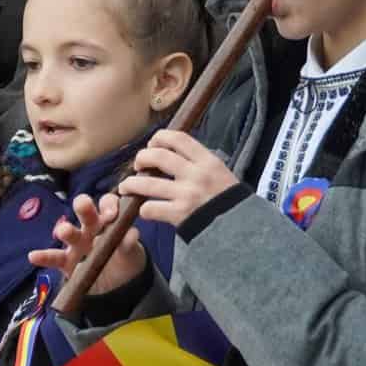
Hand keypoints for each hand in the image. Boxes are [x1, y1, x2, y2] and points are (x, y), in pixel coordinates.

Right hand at [28, 192, 145, 295]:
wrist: (118, 286)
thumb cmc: (124, 260)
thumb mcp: (130, 252)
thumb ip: (129, 243)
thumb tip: (132, 233)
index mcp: (107, 220)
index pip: (106, 204)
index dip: (109, 204)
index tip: (112, 213)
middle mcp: (90, 228)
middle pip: (84, 212)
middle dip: (83, 206)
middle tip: (84, 207)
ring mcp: (76, 244)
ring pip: (68, 232)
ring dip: (65, 229)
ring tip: (64, 231)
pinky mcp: (66, 262)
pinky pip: (54, 258)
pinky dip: (43, 257)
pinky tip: (34, 256)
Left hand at [117, 129, 237, 228]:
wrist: (241, 228)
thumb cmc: (227, 200)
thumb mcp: (219, 172)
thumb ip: (197, 162)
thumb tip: (170, 150)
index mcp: (207, 161)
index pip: (178, 138)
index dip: (159, 138)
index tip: (152, 144)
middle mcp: (196, 175)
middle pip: (158, 156)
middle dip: (141, 158)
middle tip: (138, 165)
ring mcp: (187, 195)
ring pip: (147, 184)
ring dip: (130, 184)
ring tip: (125, 187)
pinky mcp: (179, 215)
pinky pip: (150, 208)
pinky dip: (143, 210)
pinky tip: (144, 210)